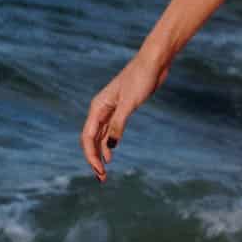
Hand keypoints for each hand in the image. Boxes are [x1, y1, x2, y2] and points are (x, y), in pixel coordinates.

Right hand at [81, 47, 169, 182]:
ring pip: (99, 137)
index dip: (91, 156)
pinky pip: (109, 132)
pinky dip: (108, 145)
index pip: (88, 137)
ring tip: (104, 173)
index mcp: (98, 107)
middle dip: (93, 159)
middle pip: (90, 139)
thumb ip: (118, 124)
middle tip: (101, 178)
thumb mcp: (130, 103)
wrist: (154, 63)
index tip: (100, 171)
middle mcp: (100, 110)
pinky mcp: (121, 110)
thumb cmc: (141, 78)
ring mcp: (110, 110)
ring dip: (100, 154)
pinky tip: (111, 155)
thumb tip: (111, 147)